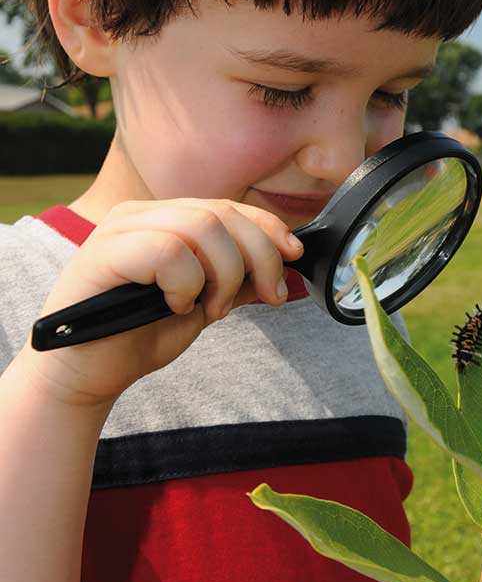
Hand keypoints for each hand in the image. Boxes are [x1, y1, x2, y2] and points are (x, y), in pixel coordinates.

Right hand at [17, 198, 303, 408]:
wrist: (86, 375)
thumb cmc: (139, 336)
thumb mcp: (205, 303)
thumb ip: (237, 279)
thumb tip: (283, 263)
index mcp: (164, 219)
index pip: (229, 207)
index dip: (268, 228)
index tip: (295, 257)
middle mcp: (141, 214)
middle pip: (222, 214)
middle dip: (260, 256)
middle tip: (268, 296)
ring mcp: (119, 229)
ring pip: (201, 226)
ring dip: (224, 273)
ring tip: (212, 308)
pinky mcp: (103, 253)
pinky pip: (168, 251)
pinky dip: (186, 283)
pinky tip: (176, 306)